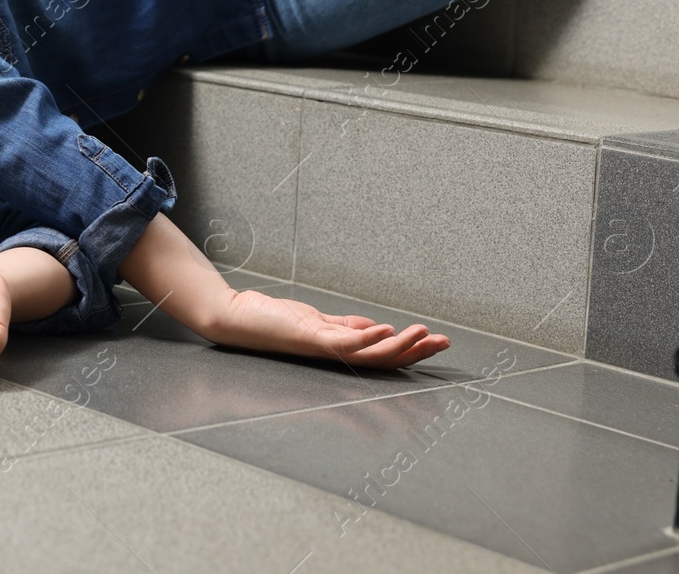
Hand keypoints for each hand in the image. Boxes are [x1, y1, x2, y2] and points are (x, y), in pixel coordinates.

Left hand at [211, 289, 450, 368]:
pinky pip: (343, 342)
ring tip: (424, 335)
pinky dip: (366, 338)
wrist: (234, 318)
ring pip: (369, 355)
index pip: (382, 355)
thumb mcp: (317, 322)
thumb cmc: (271, 321)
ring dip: (400, 347)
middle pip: (383, 360)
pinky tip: (386, 330)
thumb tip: (377, 328)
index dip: (410, 352)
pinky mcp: (308, 338)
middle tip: (444, 344)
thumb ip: (345, 327)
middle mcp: (333, 356)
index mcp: (338, 351)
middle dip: (415, 353)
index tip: (436, 343)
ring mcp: (322, 349)